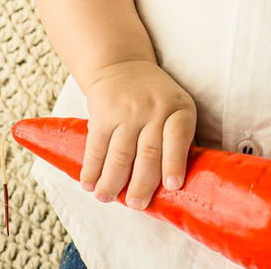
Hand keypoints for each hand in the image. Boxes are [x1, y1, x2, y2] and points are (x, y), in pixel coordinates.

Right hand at [79, 60, 196, 209]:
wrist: (123, 66)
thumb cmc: (156, 98)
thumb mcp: (177, 107)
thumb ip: (180, 139)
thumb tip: (178, 183)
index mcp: (179, 109)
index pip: (178, 135)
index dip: (175, 161)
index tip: (172, 186)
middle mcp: (154, 108)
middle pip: (148, 152)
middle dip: (142, 184)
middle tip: (137, 204)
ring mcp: (127, 110)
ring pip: (120, 154)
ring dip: (112, 181)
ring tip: (107, 198)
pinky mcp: (102, 112)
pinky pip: (97, 147)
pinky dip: (92, 169)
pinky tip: (90, 183)